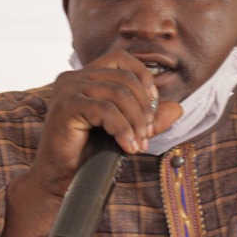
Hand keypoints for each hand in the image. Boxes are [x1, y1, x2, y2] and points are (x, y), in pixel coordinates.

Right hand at [31, 50, 182, 198]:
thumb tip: (177, 108)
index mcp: (84, 76)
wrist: (59, 179)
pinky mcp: (66, 106)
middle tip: (148, 134)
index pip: (121, 58)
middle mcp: (73, 77)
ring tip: (139, 144)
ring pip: (119, 94)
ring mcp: (67, 89)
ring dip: (136, 121)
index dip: (143, 76)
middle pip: (124, 78)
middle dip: (144, 107)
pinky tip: (128, 147)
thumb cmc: (87, 154)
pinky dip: (123, 130)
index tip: (155, 104)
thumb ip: (147, 118)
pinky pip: (106, 111)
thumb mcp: (124, 130)